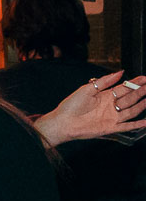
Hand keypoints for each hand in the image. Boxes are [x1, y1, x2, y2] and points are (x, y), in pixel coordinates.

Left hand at [31, 70, 145, 143]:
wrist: (62, 122)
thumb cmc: (71, 105)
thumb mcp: (87, 89)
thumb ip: (104, 81)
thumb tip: (120, 72)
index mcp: (105, 96)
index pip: (124, 88)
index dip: (135, 83)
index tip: (145, 78)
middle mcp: (111, 106)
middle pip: (131, 98)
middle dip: (142, 92)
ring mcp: (112, 117)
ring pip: (132, 111)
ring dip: (142, 105)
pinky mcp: (110, 128)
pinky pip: (127, 126)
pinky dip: (138, 125)